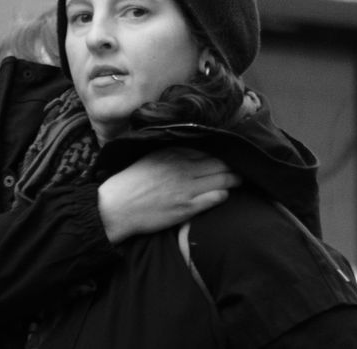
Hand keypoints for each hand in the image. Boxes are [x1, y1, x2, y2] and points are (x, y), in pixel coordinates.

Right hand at [96, 149, 238, 243]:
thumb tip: (189, 148)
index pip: (207, 149)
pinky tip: (224, 194)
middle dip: (232, 165)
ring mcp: (186, 188)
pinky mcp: (187, 207)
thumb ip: (170, 152)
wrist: (116, 207)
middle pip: (219, 163)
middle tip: (240, 167)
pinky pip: (215, 198)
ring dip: (233, 179)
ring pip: (222, 179)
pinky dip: (223, 195)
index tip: (229, 153)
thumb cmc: (130, 182)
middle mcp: (182, 167)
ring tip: (239, 179)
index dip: (221, 152)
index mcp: (173, 153)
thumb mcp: (150, 157)